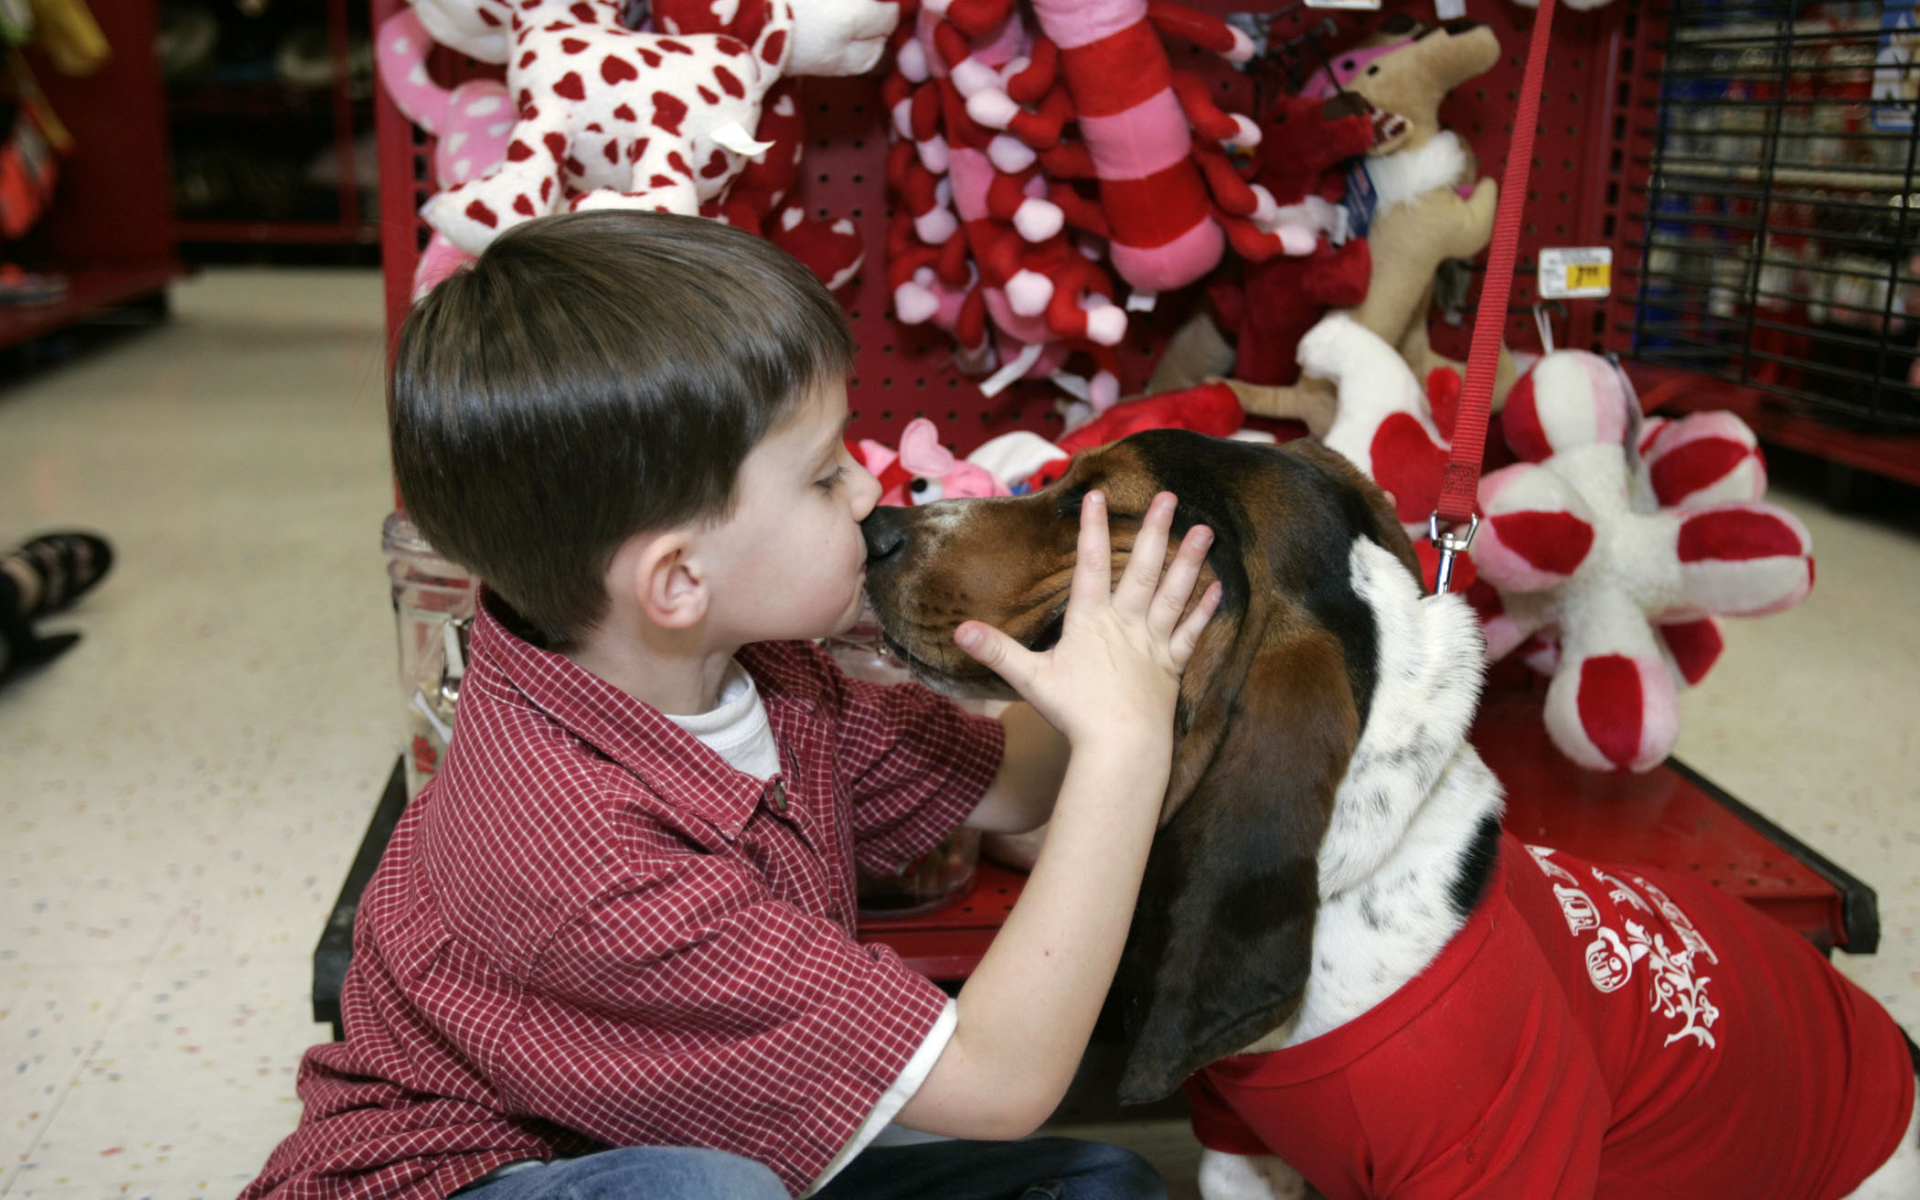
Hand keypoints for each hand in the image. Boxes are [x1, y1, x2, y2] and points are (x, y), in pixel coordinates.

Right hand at [953, 491, 1219, 749]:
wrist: (1121, 748)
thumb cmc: (1075, 714)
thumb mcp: (1029, 679)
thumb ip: (997, 651)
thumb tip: (960, 630)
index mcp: (1091, 622)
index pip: (1090, 565)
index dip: (1092, 528)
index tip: (1096, 495)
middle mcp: (1126, 624)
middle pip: (1143, 570)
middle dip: (1155, 531)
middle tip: (1168, 497)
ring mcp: (1152, 644)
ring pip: (1174, 594)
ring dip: (1190, 561)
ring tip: (1205, 530)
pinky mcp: (1171, 667)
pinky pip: (1191, 633)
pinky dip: (1204, 610)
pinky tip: (1218, 587)